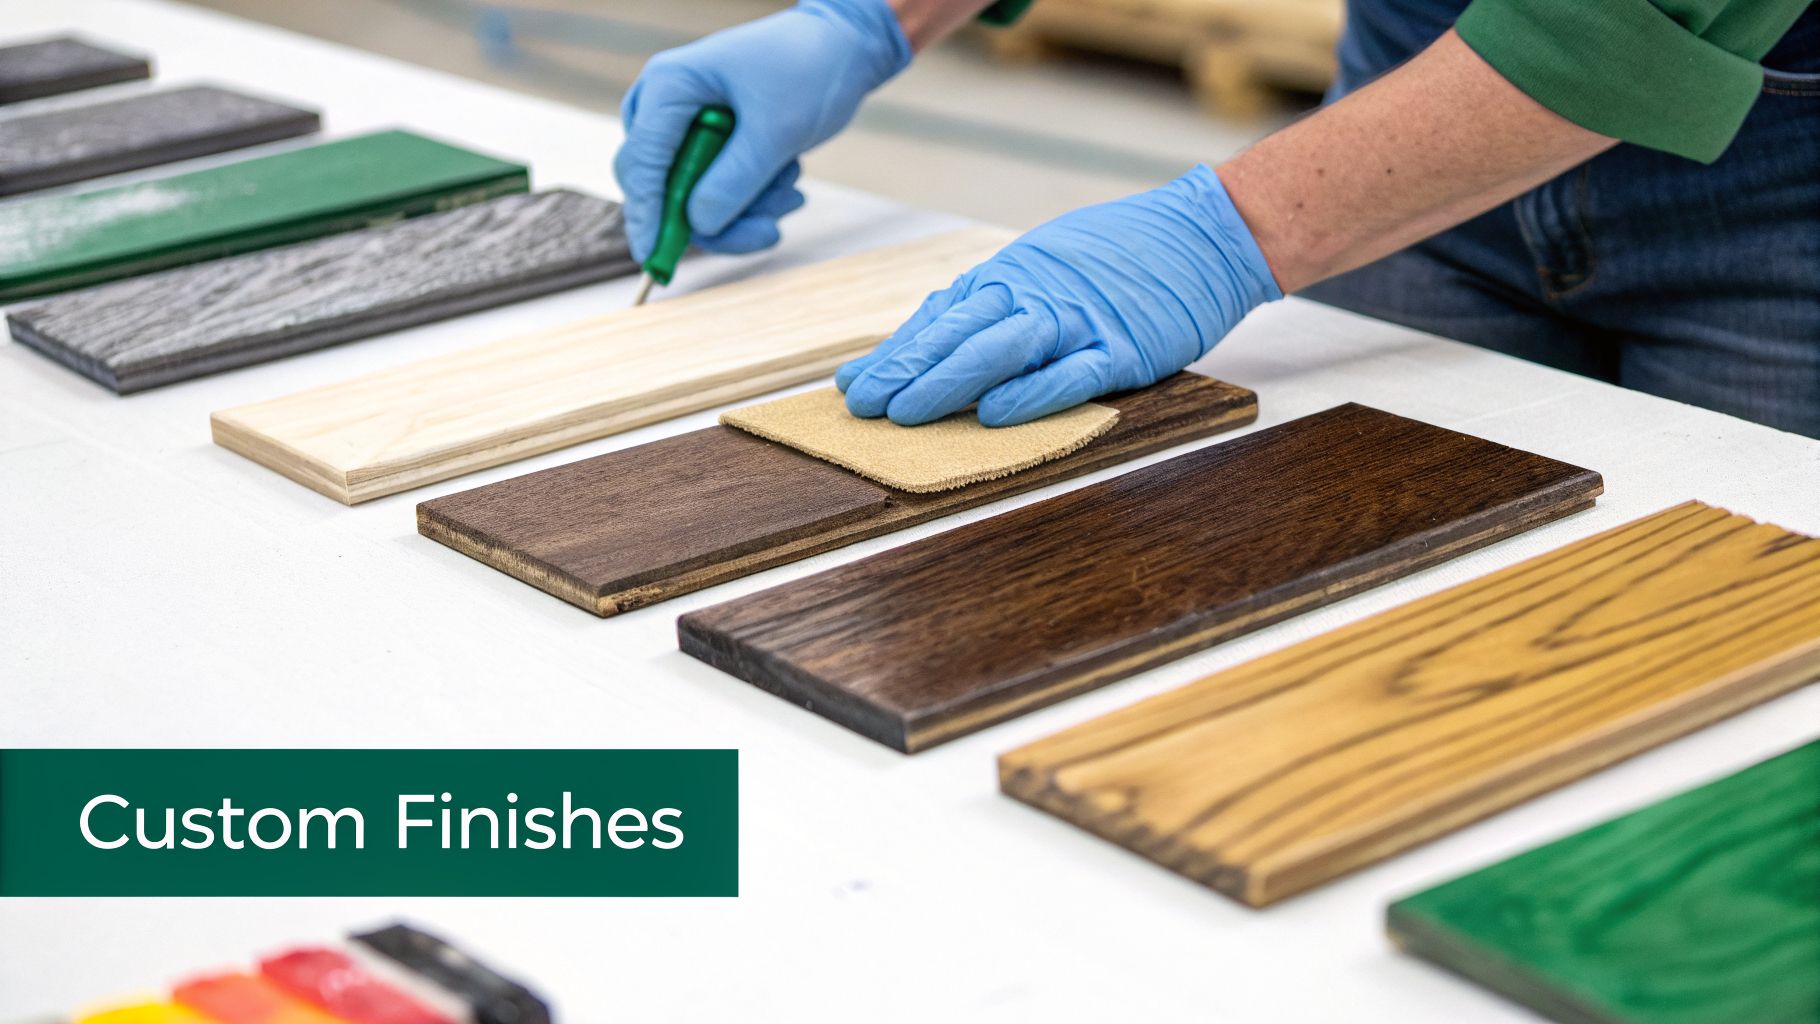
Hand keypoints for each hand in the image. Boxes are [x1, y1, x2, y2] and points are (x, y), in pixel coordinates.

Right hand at [613, 0, 910, 260]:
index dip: (646, 215)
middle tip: (769, 230)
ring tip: (791, 188)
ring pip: (693, 199)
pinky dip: (753, 198)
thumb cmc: (809, 69)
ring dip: (746, 208)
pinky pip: (715, 191)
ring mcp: (685, 126)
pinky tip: (787, 179)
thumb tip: (698, 227)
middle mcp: (666, 106)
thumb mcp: (776, 132)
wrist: (842, 47)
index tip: (656, 259)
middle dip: (718, 218)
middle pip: (662, 188)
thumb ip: (735, 181)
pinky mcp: (708, 144)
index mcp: (670, 87)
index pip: (640, 162)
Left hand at [836, 165, 1280, 424]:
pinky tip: (992, 415)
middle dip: (904, 370)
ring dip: (948, 381)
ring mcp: (1079, 321)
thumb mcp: (1048, 264)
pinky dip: (1030, 394)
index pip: (942, 317)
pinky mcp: (1122, 350)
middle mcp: (1038, 293)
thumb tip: (934, 335)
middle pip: (958, 332)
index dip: (896, 352)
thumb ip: (995, 302)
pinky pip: (1069, 373)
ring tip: (905, 415)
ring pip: (1001, 349)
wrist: (1208, 234)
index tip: (852, 383)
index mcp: (1016, 275)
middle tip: (861, 405)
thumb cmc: (1124, 255)